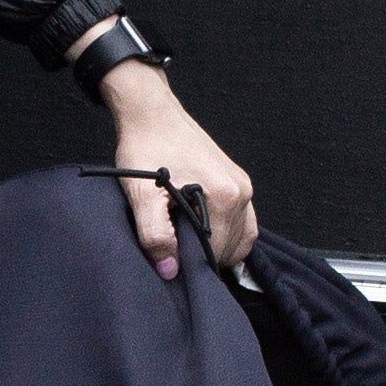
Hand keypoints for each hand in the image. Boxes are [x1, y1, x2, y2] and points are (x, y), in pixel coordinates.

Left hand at [97, 58, 257, 277]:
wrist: (152, 114)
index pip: (217, 253)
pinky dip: (226, 234)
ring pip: (241, 236)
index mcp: (225, 197)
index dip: (192, 265)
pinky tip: (201, 232)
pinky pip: (243, 221)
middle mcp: (242, 192)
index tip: (171, 261)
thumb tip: (170, 272)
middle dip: (205, 256)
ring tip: (186, 242)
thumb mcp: (142, 196)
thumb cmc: (145, 150)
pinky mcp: (238, 180)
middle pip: (232, 247)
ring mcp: (243, 185)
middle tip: (175, 251)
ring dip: (217, 247)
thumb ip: (156, 236)